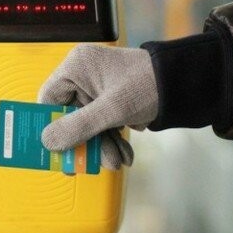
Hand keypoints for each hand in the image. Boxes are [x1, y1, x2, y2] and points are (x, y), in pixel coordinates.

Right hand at [38, 44, 158, 169]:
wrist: (184, 83)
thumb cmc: (148, 85)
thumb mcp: (111, 110)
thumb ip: (78, 127)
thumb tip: (48, 142)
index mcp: (76, 66)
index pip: (48, 99)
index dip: (49, 125)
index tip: (53, 149)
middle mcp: (82, 74)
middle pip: (69, 116)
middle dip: (84, 142)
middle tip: (85, 165)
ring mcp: (97, 88)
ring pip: (87, 124)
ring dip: (101, 145)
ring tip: (117, 162)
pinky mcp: (110, 99)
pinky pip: (102, 123)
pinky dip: (112, 140)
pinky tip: (125, 154)